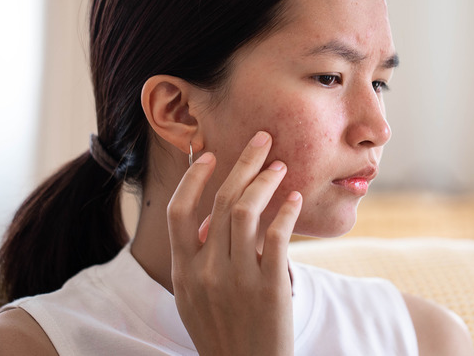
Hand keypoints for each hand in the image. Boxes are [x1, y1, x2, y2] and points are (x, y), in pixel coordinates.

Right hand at [167, 131, 301, 355]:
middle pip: (222, 202)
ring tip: (281, 166)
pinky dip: (287, 211)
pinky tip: (295, 198)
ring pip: (248, 211)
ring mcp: (237, 279)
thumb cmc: (222, 333)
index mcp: (184, 271)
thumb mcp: (195, 299)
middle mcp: (206, 271)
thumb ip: (197, 259)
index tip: (209, 154)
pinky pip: (277, 236)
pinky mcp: (269, 287)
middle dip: (243, 163)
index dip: (193, 178)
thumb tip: (209, 219)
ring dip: (266, 180)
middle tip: (262, 141)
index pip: (178, 212)